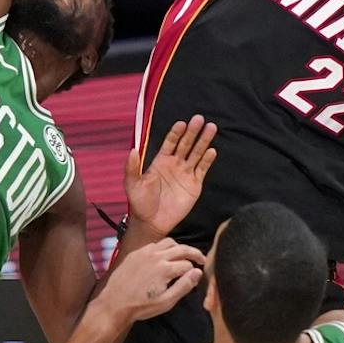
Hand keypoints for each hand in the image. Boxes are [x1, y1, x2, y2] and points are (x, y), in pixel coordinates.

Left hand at [93, 240, 204, 324]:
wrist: (114, 304)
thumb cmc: (141, 306)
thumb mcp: (166, 302)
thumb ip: (184, 286)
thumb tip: (198, 272)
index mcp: (165, 269)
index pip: (188, 264)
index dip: (195, 271)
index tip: (198, 276)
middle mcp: (156, 256)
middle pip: (182, 248)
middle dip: (194, 253)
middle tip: (201, 259)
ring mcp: (144, 252)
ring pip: (168, 242)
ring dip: (179, 247)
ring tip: (184, 255)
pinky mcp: (135, 253)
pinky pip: (154, 244)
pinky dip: (164, 247)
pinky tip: (164, 256)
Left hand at [124, 115, 218, 234]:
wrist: (152, 223)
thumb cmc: (139, 203)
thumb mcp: (132, 185)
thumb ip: (131, 168)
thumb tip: (132, 149)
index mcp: (160, 161)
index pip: (170, 142)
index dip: (176, 133)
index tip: (181, 123)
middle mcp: (175, 164)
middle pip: (186, 144)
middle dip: (192, 131)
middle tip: (199, 119)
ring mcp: (186, 173)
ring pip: (197, 153)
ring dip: (203, 141)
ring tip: (211, 127)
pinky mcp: (194, 185)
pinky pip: (202, 169)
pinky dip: (207, 160)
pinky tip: (212, 151)